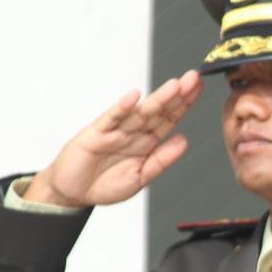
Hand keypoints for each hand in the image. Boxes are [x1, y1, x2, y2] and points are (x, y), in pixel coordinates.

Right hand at [24, 70, 203, 207]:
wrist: (72, 193)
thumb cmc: (104, 184)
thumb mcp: (140, 177)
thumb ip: (161, 160)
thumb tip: (184, 141)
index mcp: (146, 142)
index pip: (169, 119)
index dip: (184, 105)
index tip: (199, 89)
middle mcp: (133, 132)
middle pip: (158, 110)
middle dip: (177, 95)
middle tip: (194, 78)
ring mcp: (115, 131)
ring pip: (140, 112)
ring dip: (157, 98)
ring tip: (175, 85)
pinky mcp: (96, 134)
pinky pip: (111, 119)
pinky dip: (122, 108)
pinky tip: (135, 97)